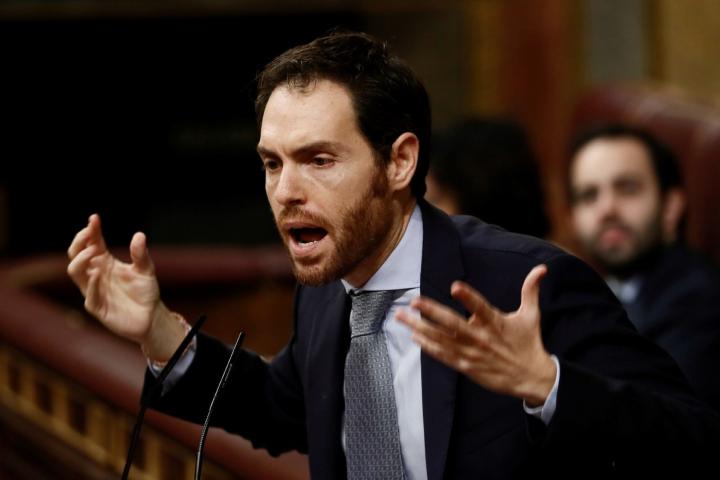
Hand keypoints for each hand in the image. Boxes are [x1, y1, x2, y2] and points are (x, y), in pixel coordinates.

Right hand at [67, 214, 183, 360]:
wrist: (151, 317)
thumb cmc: (145, 292)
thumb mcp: (146, 270)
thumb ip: (140, 254)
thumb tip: (139, 235)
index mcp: (104, 262)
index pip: (92, 243)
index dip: (91, 231)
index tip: (94, 218)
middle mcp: (95, 274)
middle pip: (76, 255)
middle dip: (79, 242)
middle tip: (89, 232)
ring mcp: (94, 290)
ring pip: (75, 272)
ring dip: (81, 260)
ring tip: (93, 251)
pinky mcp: (97, 307)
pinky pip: (89, 296)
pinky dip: (92, 284)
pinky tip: (98, 273)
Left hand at [396, 265, 555, 405]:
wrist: (532, 377)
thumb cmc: (529, 342)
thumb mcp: (531, 315)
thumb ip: (531, 290)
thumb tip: (542, 268)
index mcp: (496, 322)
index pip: (481, 307)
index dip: (468, 297)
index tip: (455, 286)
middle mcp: (481, 337)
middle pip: (452, 323)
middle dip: (431, 312)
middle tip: (414, 301)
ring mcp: (472, 353)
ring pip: (442, 339)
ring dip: (420, 328)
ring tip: (401, 317)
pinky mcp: (467, 367)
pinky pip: (444, 356)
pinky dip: (429, 347)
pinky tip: (415, 337)